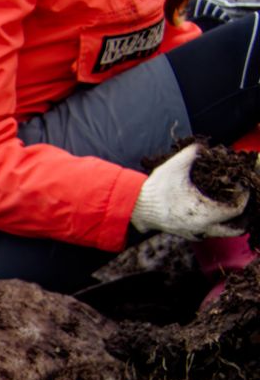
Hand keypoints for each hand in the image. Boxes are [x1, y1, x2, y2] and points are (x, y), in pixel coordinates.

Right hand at [131, 143, 247, 239]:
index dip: (244, 197)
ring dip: (229, 222)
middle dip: (244, 219)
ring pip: (221, 233)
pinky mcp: (184, 234)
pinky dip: (214, 225)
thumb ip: (194, 151)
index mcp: (205, 212)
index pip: (237, 209)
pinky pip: (207, 233)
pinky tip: (210, 213)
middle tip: (243, 204)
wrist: (135, 207)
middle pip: (235, 230)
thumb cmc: (156, 188)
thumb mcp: (177, 165)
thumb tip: (204, 146)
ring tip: (229, 207)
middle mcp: (202, 227)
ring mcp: (193, 233)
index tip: (241, 186)